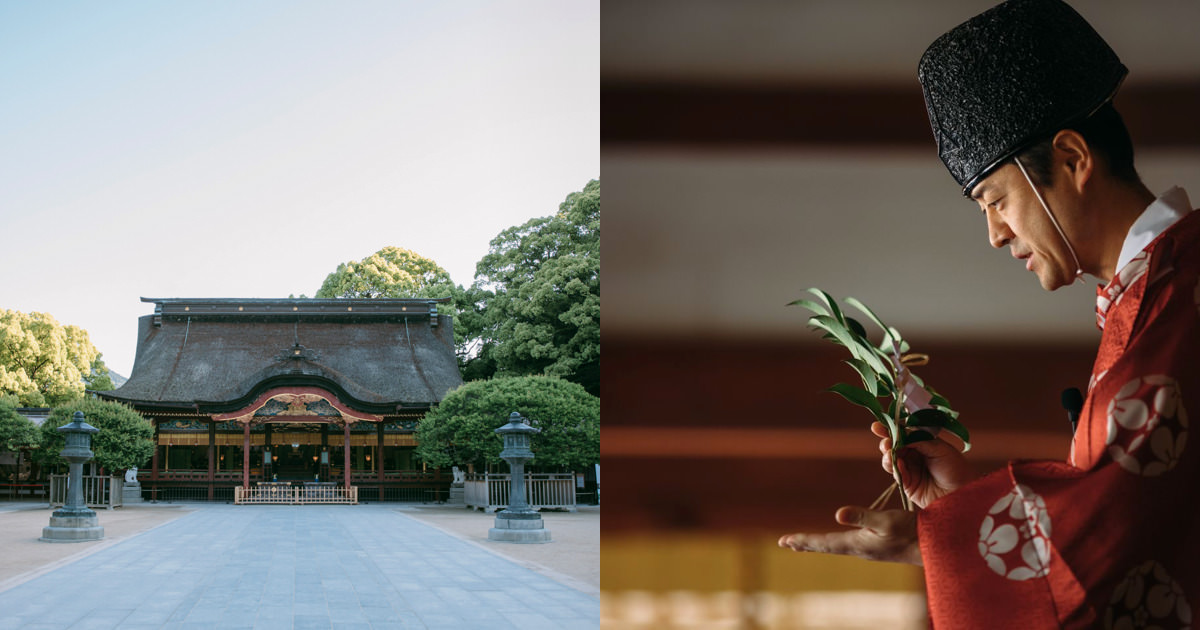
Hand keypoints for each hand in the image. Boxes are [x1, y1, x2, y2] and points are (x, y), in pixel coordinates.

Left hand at [777, 506, 920, 564]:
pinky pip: (846, 544)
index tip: (784, 541)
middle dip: (805, 543)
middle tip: (785, 543)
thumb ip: (862, 516)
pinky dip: (833, 541)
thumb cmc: (911, 532)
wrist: (934, 547)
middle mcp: (858, 548)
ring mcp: (867, 548)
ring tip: (803, 543)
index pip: (822, 543)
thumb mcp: (886, 520)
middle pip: (824, 546)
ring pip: (834, 546)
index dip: (803, 540)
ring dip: (817, 543)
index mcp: (856, 544)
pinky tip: (837, 541)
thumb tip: (837, 513)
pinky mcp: (875, 546)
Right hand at [872, 421, 975, 508]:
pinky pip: (896, 474)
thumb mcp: (938, 448)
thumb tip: (899, 433)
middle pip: (893, 446)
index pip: (903, 433)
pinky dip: (894, 468)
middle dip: (887, 442)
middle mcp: (914, 455)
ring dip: (887, 455)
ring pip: (890, 459)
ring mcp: (909, 469)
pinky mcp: (907, 484)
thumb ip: (917, 440)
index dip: (890, 429)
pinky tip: (898, 465)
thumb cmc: (955, 468)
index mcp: (923, 443)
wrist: (962, 492)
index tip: (877, 427)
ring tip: (889, 453)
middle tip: (886, 443)